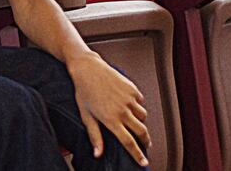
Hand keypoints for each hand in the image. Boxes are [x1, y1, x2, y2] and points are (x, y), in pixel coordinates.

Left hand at [68, 50, 149, 166]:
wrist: (88, 68)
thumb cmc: (84, 92)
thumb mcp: (86, 115)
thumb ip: (94, 136)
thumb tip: (98, 154)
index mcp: (111, 119)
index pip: (128, 142)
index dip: (137, 154)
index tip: (144, 162)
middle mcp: (122, 110)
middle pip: (142, 131)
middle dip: (146, 141)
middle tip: (146, 145)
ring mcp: (129, 98)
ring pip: (143, 116)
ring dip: (141, 122)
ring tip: (135, 122)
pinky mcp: (132, 88)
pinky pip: (141, 102)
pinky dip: (138, 106)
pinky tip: (131, 105)